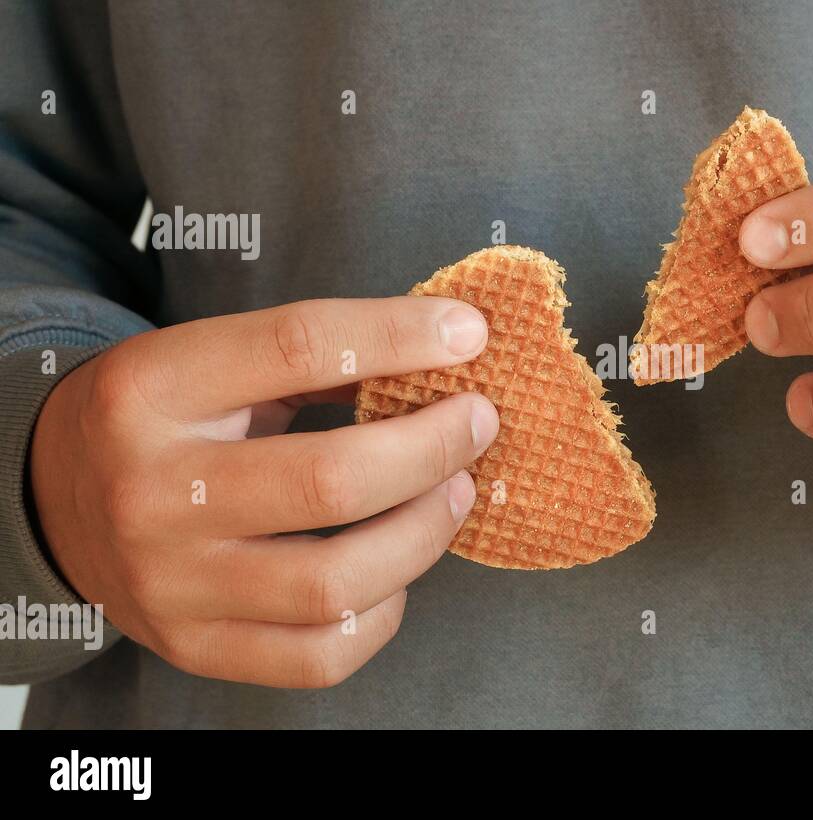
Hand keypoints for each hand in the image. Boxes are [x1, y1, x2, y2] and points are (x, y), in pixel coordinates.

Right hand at [31, 297, 497, 686]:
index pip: (298, 346)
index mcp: (152, 390)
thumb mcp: (212, 361)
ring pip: (334, 583)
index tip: (469, 332)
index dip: (400, 336)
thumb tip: (451, 348)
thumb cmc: (165, 420)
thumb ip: (317, 356)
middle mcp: (151, 492)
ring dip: (424, 535)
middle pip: (330, 481)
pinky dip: (383, 615)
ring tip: (453, 493)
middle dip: (433, 448)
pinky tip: (396, 572)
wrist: (53, 499)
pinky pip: (320, 655)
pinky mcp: (193, 646)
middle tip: (477, 423)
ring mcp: (169, 584)